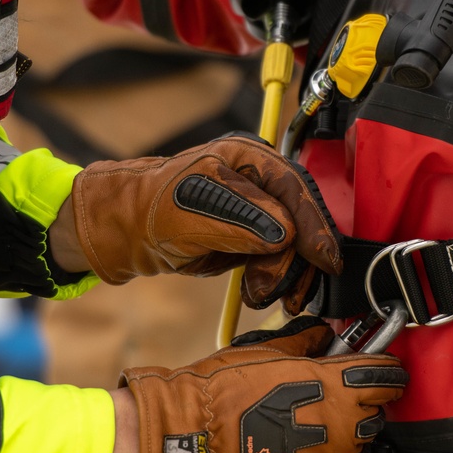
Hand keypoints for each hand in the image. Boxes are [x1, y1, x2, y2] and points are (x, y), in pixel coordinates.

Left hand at [69, 133, 341, 312]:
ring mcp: (257, 208)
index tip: (325, 260)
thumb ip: (244, 221)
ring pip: (293, 244)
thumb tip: (286, 233)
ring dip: (283, 275)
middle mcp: (259, 180)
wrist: (128, 232)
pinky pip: (278, 258)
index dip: (314, 227)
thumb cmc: (152, 211)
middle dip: (296, 259)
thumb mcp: (195, 214)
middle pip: (300, 220)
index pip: (295, 190)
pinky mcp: (253, 235)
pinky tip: (257, 291)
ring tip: (260, 294)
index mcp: (248, 158)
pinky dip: (273, 278)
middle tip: (284, 291)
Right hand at [122, 316, 406, 452]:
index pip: (387, 377)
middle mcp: (341, 426)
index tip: (382, 372)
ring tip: (305, 432)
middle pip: (373, 414)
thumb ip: (306, 342)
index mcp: (335, 386)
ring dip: (341, 440)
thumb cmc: (220, 393)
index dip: (385, 372)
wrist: (189, 440)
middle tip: (327, 401)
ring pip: (357, 451)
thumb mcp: (266, 351)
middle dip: (358, 406)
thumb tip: (324, 334)